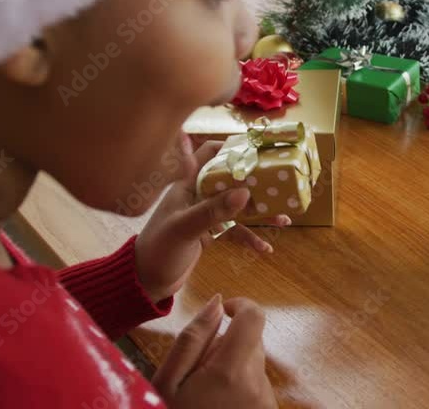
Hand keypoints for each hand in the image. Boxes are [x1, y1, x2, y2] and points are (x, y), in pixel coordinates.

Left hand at [135, 138, 289, 302]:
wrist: (145, 281)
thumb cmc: (159, 249)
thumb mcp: (185, 228)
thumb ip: (213, 210)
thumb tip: (245, 192)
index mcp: (187, 184)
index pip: (209, 154)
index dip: (231, 147)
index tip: (258, 150)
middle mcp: (198, 194)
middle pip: (231, 180)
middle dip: (255, 182)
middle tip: (281, 184)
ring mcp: (205, 214)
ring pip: (237, 207)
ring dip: (259, 213)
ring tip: (284, 218)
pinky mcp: (209, 233)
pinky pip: (235, 231)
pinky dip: (250, 238)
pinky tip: (265, 249)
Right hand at [152, 296, 276, 408]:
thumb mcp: (168, 382)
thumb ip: (192, 338)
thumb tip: (217, 302)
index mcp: (232, 370)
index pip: (254, 317)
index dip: (240, 306)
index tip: (223, 312)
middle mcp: (256, 382)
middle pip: (251, 339)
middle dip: (226, 343)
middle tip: (198, 369)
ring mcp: (265, 398)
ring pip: (252, 361)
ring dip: (231, 365)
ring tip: (205, 393)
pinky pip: (255, 383)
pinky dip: (237, 385)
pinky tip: (217, 404)